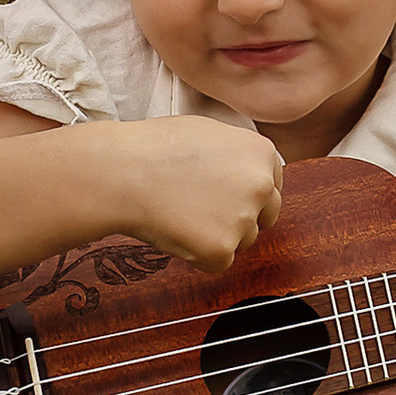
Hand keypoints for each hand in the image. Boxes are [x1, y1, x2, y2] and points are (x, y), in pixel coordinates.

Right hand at [103, 119, 283, 274]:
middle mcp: (261, 186)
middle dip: (241, 219)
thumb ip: (237, 154)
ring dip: (217, 236)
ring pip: (242, 241)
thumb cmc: (154, 148)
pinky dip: (198, 255)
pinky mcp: (222, 249)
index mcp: (261, 153)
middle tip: (202, 212)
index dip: (248, 195)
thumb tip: (248, 172)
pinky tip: (175, 230)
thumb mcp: (209, 132)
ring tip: (181, 213)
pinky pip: (218, 262)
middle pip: (265, 216)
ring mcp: (244, 219)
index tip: (227, 198)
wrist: (123, 172)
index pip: (272, 186)